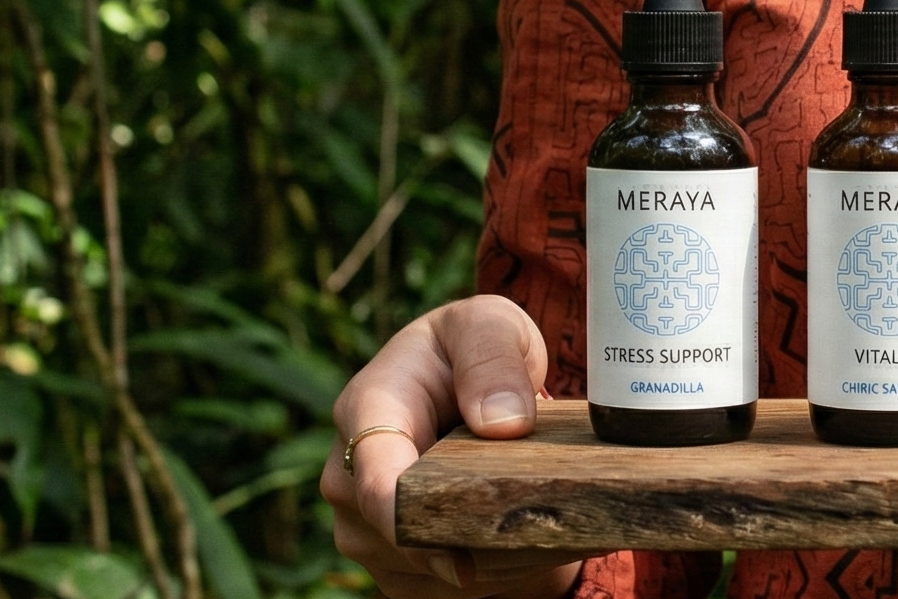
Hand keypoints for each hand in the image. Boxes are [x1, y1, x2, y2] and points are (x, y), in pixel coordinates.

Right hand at [320, 295, 595, 598]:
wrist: (467, 388)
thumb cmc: (474, 348)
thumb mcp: (490, 325)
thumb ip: (492, 360)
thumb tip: (501, 423)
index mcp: (366, 410)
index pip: (373, 479)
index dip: (410, 518)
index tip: (459, 541)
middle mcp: (348, 477)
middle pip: (402, 538)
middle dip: (478, 536)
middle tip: (549, 516)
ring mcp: (365, 527)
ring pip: (432, 572)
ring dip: (497, 556)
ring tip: (549, 517)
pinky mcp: (393, 564)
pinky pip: (445, 589)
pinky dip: (497, 572)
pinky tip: (531, 538)